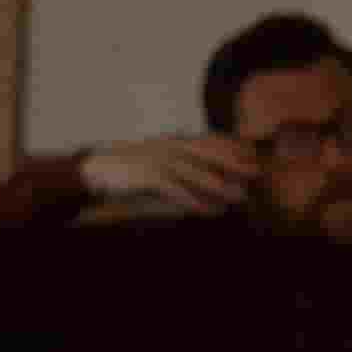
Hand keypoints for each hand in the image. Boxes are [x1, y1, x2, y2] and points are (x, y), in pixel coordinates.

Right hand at [80, 133, 260, 222]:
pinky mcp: (147, 175)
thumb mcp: (157, 163)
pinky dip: (193, 201)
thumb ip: (180, 169)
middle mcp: (168, 147)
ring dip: (219, 184)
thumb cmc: (129, 169)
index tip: (252, 154)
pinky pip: (175, 189)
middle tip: (255, 171)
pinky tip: (207, 211)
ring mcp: (157, 160)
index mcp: (173, 142)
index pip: (208, 140)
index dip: (231, 146)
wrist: (96, 169)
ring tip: (238, 196)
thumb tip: (205, 182)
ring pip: (194, 171)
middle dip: (233, 161)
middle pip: (207, 152)